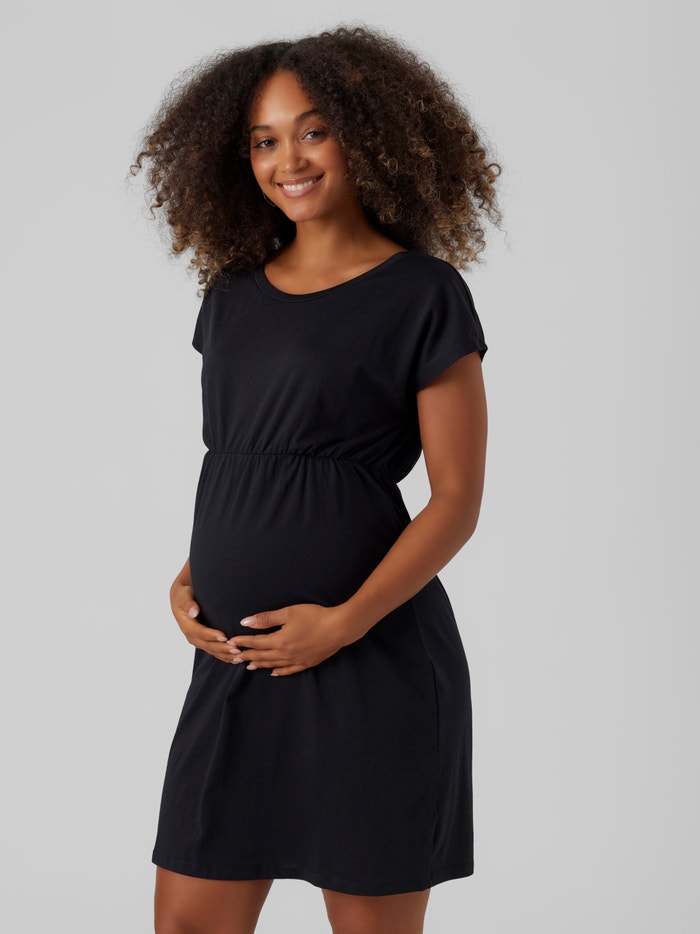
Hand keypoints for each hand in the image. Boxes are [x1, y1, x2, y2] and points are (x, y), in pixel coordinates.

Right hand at [169, 576, 230, 661]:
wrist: (182, 599)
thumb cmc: (184, 595)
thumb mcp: (184, 596)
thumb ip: (188, 603)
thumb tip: (193, 611)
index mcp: (186, 625)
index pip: (198, 632)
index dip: (210, 635)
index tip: (223, 635)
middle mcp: (192, 636)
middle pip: (207, 645)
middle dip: (221, 648)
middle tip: (236, 649)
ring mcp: (199, 640)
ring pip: (212, 651)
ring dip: (225, 655)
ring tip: (239, 657)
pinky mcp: (205, 642)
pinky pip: (215, 651)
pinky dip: (225, 656)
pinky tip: (236, 659)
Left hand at [226, 603, 353, 676]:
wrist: (339, 628)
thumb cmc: (315, 617)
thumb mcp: (289, 613)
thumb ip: (267, 618)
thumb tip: (246, 622)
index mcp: (280, 641)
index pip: (256, 643)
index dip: (243, 642)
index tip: (231, 642)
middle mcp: (285, 654)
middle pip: (262, 656)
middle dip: (247, 655)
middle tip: (234, 657)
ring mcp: (296, 660)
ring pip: (273, 665)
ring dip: (260, 665)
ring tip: (249, 666)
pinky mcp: (307, 663)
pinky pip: (289, 671)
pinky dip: (279, 672)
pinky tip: (273, 672)